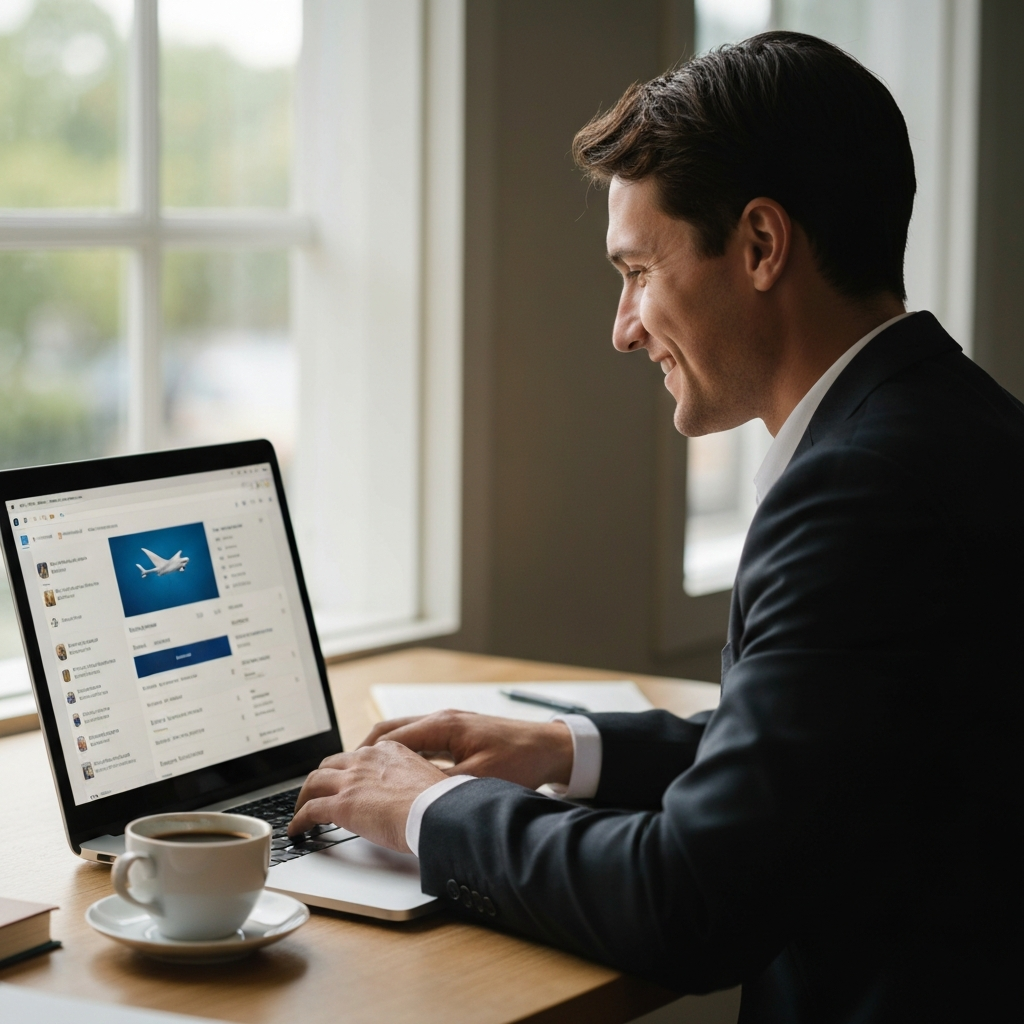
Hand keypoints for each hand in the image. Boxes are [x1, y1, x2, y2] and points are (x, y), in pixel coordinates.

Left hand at [287, 741, 446, 851]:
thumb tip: (409, 796)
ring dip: (305, 796)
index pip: (357, 756)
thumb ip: (408, 782)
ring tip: (301, 810)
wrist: (437, 811)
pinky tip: (297, 830)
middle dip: (321, 778)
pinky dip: (299, 820)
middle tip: (317, 792)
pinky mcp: (341, 805)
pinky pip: (310, 810)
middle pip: (330, 764)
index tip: (344, 780)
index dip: (346, 770)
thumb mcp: (423, 779)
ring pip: (314, 782)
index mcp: (388, 751)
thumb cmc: (438, 802)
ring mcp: (351, 781)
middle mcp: (366, 760)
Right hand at [360, 710, 573, 790]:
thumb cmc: (521, 760)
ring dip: (383, 754)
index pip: (390, 738)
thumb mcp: (479, 780)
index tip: (346, 775)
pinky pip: (420, 742)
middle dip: (365, 753)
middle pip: (390, 732)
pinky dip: (402, 756)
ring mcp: (450, 725)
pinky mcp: (458, 734)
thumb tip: (410, 800)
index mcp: (443, 726)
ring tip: (364, 778)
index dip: (365, 758)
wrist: (551, 748)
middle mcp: (442, 720)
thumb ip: (441, 787)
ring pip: (404, 736)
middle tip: (346, 776)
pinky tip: (398, 776)